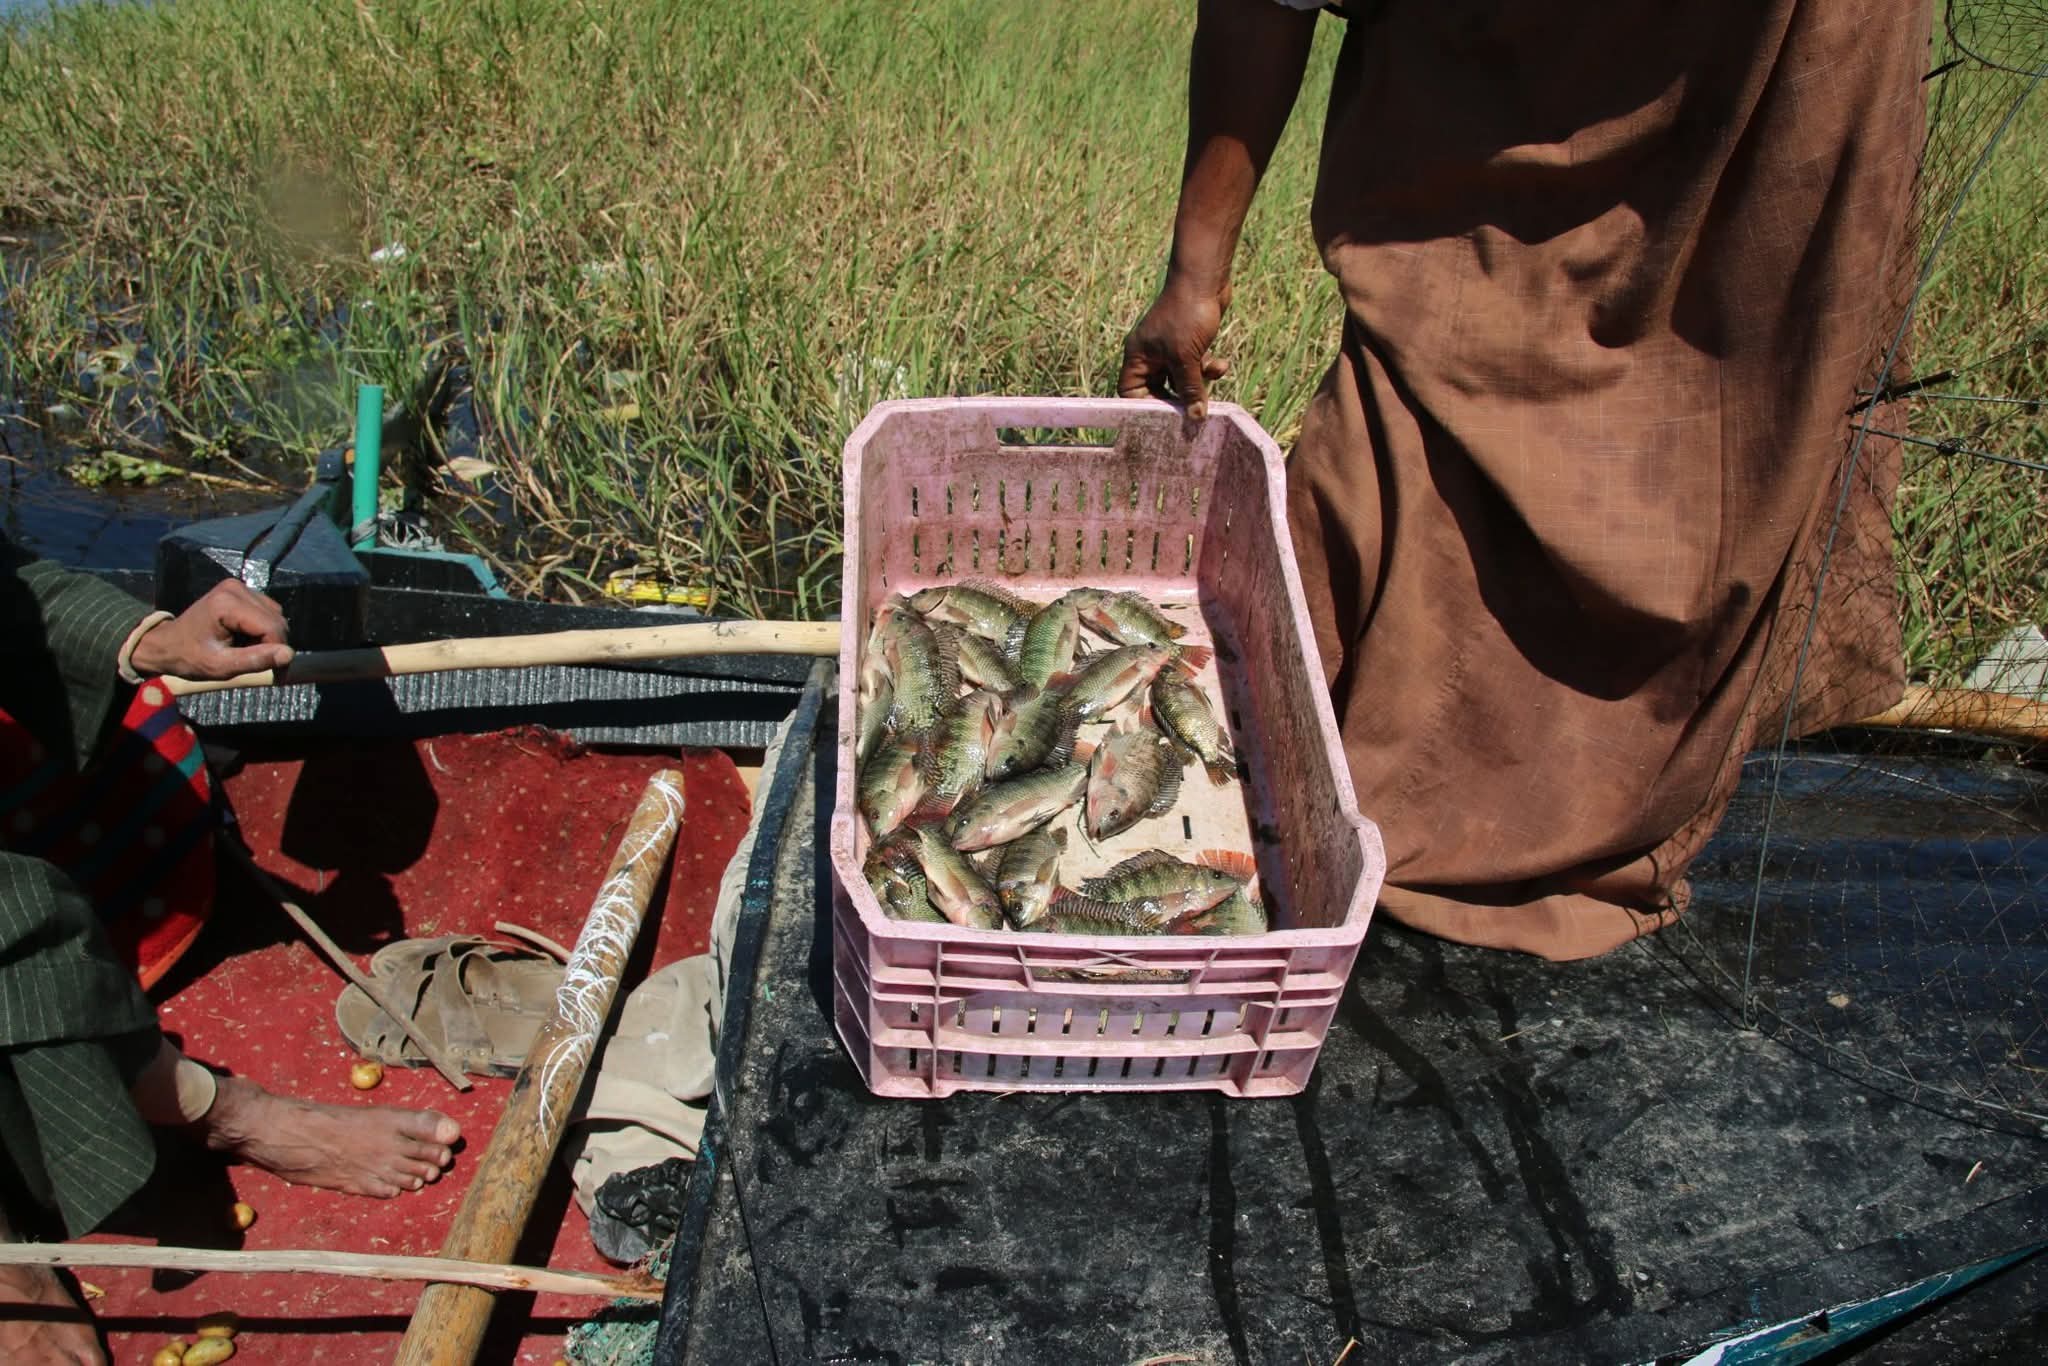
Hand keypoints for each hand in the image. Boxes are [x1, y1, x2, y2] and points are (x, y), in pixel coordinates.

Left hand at [130, 578, 294, 679]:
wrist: (166, 644)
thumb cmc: (188, 657)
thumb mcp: (221, 666)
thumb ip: (255, 660)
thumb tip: (289, 655)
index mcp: (227, 604)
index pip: (271, 627)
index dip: (278, 652)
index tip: (276, 676)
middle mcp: (235, 588)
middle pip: (276, 620)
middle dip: (274, 645)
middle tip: (262, 666)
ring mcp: (237, 587)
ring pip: (275, 615)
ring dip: (269, 637)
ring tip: (249, 651)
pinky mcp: (240, 590)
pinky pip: (267, 610)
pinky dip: (263, 629)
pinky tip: (246, 639)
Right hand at [1118, 276, 1231, 419]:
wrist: (1205, 279)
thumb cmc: (1187, 314)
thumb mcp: (1187, 358)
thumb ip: (1190, 389)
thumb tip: (1195, 418)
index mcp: (1138, 356)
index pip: (1131, 392)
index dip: (1146, 406)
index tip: (1167, 416)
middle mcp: (1151, 354)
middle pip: (1159, 389)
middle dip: (1179, 397)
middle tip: (1194, 409)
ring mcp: (1170, 349)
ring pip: (1182, 379)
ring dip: (1200, 381)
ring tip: (1212, 373)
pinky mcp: (1190, 344)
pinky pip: (1196, 367)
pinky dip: (1209, 368)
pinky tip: (1221, 363)